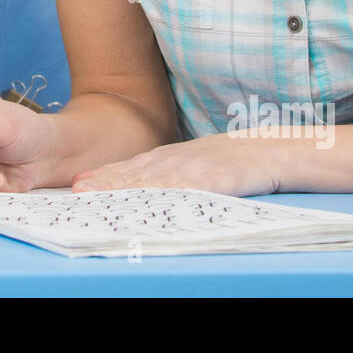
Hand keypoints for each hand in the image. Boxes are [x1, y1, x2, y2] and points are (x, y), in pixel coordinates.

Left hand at [71, 133, 282, 196]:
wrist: (274, 148)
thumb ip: (167, 174)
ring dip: (126, 190)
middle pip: (136, 174)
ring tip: (101, 196)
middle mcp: (178, 161)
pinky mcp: (218, 179)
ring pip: (156, 182)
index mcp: (170, 158)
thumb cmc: (233, 161)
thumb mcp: (195, 165)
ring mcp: (197, 169)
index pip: (131, 169)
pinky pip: (191, 190)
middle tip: (79, 191)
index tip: (78, 185)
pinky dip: (169, 196)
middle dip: (106, 183)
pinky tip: (151, 203)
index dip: (104, 177)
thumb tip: (135, 189)